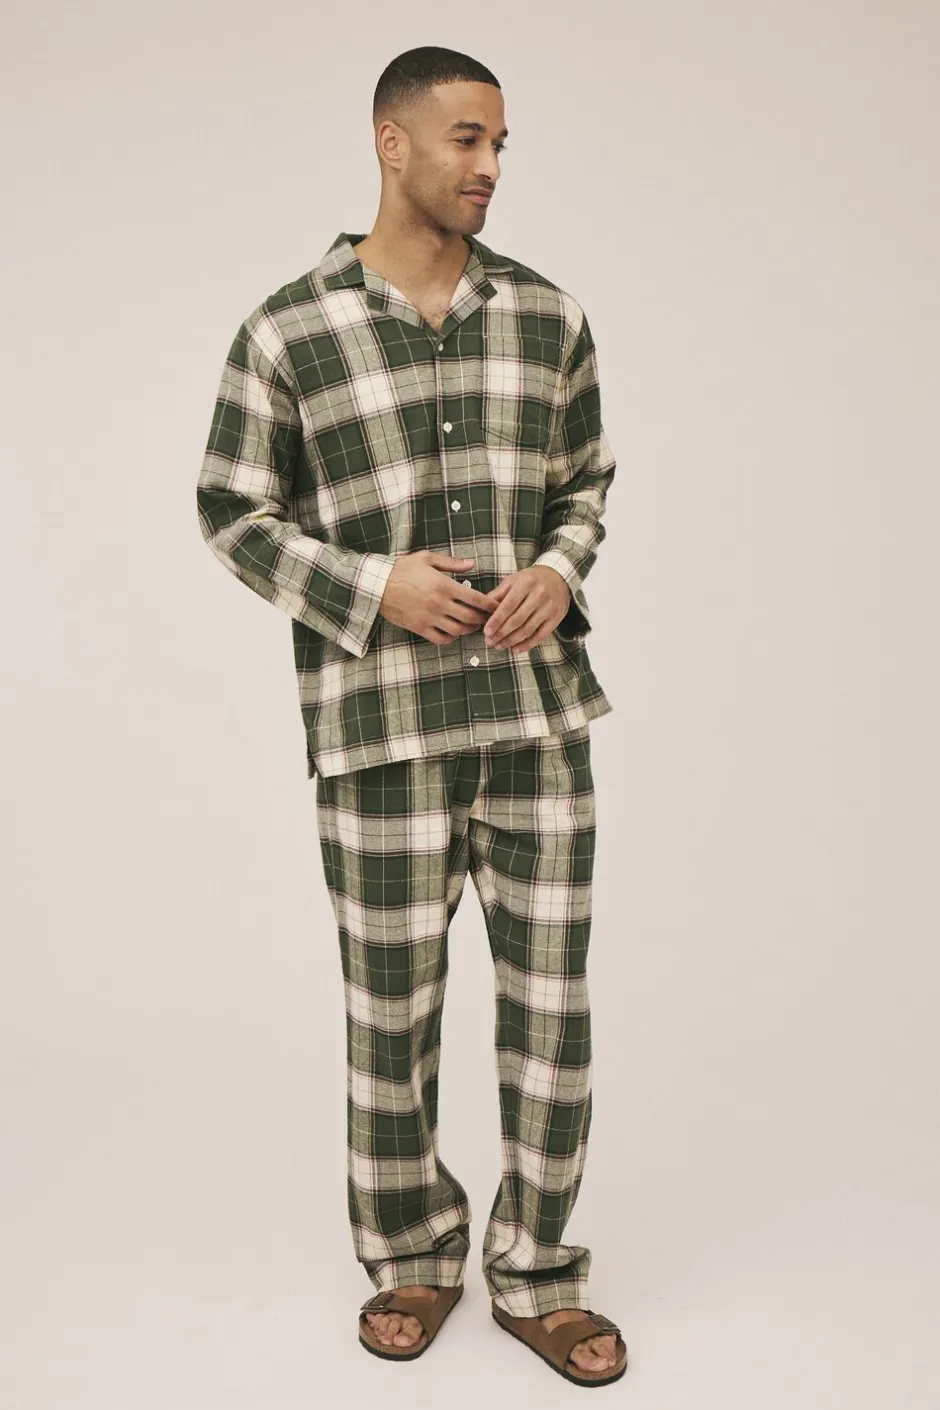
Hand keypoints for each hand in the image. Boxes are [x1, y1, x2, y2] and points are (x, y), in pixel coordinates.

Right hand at [379, 551, 493, 645]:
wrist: (377, 585)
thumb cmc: (402, 569)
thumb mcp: (427, 558)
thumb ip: (452, 563)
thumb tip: (472, 564)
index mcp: (444, 585)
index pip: (475, 598)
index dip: (489, 604)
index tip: (496, 607)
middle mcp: (439, 603)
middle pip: (470, 617)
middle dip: (482, 619)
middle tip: (486, 618)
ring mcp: (429, 618)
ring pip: (458, 630)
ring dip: (468, 629)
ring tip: (471, 625)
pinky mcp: (420, 628)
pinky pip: (441, 639)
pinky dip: (451, 638)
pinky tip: (453, 632)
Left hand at [481, 565, 570, 651]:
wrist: (558, 577)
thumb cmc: (530, 580)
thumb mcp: (513, 580)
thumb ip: (497, 595)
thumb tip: (482, 610)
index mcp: (526, 583)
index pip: (508, 606)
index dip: (496, 620)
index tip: (487, 632)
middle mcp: (539, 594)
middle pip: (517, 620)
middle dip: (501, 634)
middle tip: (490, 642)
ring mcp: (550, 607)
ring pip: (528, 629)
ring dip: (512, 641)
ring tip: (499, 646)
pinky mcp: (557, 617)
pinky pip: (541, 635)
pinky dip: (527, 645)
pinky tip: (515, 649)